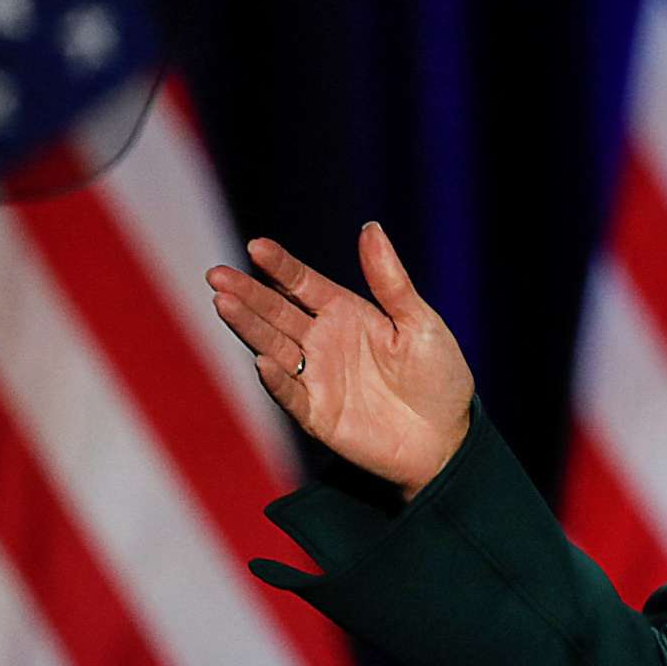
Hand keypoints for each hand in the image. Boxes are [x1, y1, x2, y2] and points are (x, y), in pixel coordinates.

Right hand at [206, 222, 474, 498]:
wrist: (449, 437)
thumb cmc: (439, 376)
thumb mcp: (421, 323)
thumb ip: (391, 282)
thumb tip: (371, 228)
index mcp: (345, 312)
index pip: (302, 282)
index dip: (279, 265)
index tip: (256, 246)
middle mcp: (322, 340)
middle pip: (276, 311)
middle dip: (247, 293)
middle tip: (217, 275)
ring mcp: (316, 376)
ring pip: (273, 346)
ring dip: (248, 327)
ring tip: (223, 303)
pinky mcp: (317, 414)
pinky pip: (291, 394)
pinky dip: (276, 380)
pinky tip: (261, 360)